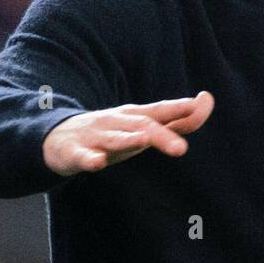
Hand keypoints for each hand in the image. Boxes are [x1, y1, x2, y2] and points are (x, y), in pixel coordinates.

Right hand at [43, 91, 214, 175]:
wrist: (57, 136)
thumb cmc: (112, 133)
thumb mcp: (143, 127)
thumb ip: (175, 121)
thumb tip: (204, 106)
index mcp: (135, 117)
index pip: (162, 110)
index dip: (184, 108)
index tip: (206, 99)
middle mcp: (117, 122)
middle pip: (142, 126)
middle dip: (162, 136)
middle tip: (182, 149)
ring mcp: (95, 137)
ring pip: (113, 138)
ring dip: (128, 139)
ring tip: (143, 140)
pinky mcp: (73, 152)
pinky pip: (82, 156)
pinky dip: (90, 159)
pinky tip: (98, 163)